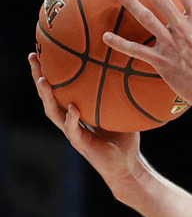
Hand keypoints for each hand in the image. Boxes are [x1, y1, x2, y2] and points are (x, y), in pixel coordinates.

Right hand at [30, 52, 143, 201]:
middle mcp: (70, 120)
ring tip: (43, 80)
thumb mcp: (122, 110)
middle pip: (49, 96)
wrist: (127, 165)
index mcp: (77, 110)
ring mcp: (73, 132)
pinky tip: (72, 109)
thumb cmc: (124, 138)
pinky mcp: (81, 144)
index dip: (50, 71)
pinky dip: (71, 119)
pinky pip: (73, 130)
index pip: (59, 88)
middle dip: (39, 77)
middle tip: (33, 57)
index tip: (43, 51)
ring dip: (47, 97)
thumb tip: (132, 68)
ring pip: (53, 112)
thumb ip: (121, 93)